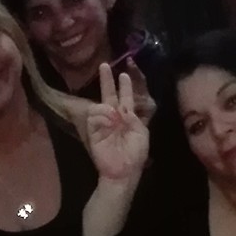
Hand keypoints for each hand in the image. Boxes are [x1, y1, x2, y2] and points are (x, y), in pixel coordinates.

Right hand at [83, 62, 150, 184]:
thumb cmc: (136, 153)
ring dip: (107, 106)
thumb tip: (123, 108)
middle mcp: (115, 116)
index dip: (126, 85)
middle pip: (110, 94)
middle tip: (104, 64)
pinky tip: (108, 122)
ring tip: (114, 119)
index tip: (125, 73)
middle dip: (107, 80)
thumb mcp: (141, 132)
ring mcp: (103, 122)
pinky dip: (101, 116)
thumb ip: (133, 117)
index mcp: (129, 116)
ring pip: (101, 104)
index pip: (126, 96)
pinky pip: (94, 116)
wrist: (124, 170)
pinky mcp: (93, 130)